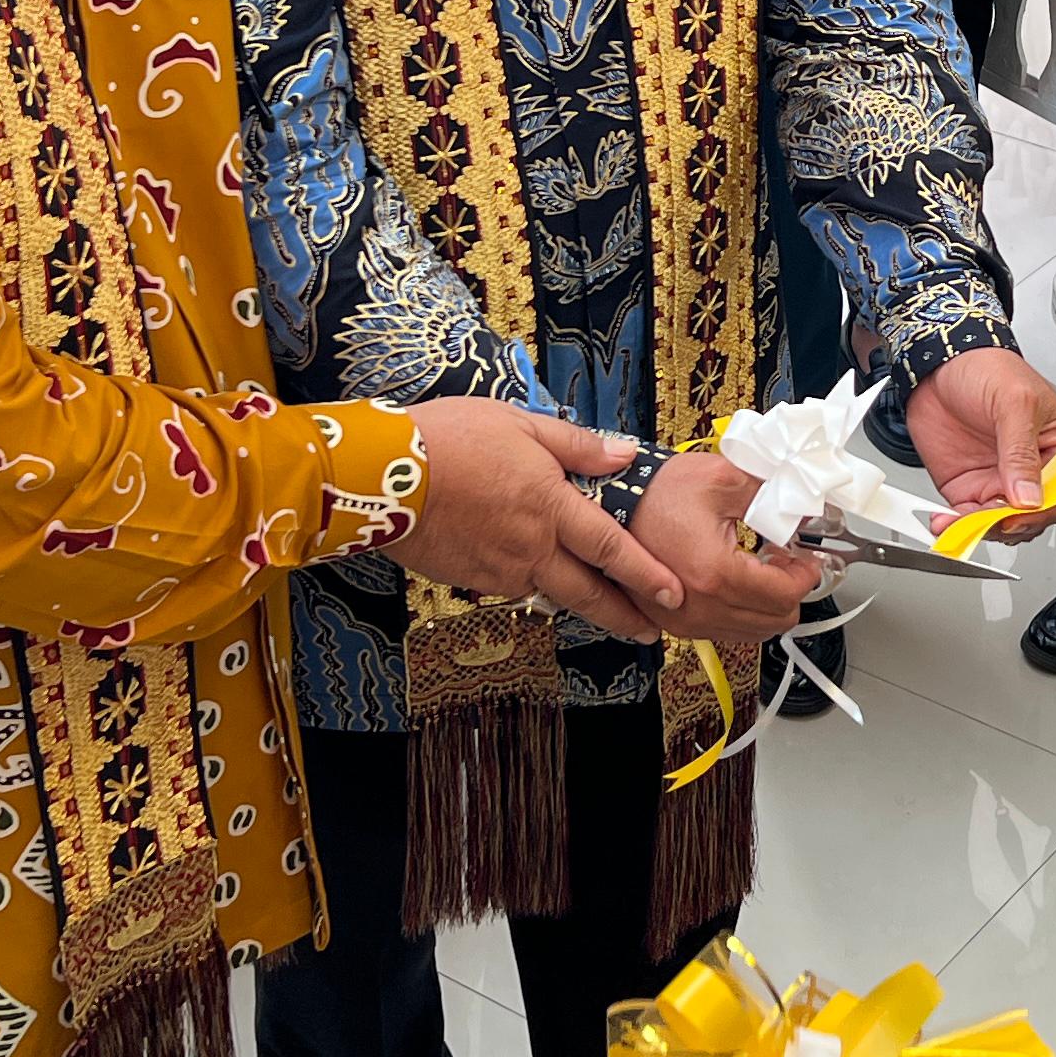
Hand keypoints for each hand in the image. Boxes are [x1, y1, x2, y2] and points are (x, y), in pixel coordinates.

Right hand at [389, 401, 685, 631]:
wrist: (380, 475)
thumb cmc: (450, 438)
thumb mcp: (519, 424)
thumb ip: (576, 446)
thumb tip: (623, 456)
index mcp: (550, 506)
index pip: (612, 549)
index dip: (647, 574)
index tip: (675, 595)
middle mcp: (531, 547)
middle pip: (588, 593)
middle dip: (625, 616)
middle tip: (651, 632)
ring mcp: (500, 570)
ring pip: (551, 593)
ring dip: (581, 603)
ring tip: (604, 608)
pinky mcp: (471, 579)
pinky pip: (513, 586)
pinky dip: (533, 584)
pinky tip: (535, 573)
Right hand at [624, 452, 822, 643]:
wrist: (610, 506)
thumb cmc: (656, 494)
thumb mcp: (723, 479)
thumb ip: (772, 496)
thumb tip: (803, 511)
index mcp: (715, 575)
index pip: (785, 595)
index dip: (806, 574)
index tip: (808, 557)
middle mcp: (698, 608)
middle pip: (776, 621)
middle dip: (790, 591)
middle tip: (788, 561)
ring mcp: (685, 622)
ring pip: (754, 633)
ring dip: (768, 604)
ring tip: (763, 569)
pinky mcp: (675, 624)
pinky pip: (727, 631)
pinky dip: (743, 612)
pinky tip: (739, 581)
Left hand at [901, 349, 1055, 534]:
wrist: (936, 365)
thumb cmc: (986, 368)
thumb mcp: (1013, 402)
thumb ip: (1020, 451)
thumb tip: (1030, 495)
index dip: (1049, 508)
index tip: (1027, 509)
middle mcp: (1031, 470)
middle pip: (1034, 516)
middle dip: (1013, 522)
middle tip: (993, 517)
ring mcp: (999, 482)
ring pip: (1001, 524)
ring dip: (982, 529)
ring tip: (963, 520)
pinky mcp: (969, 489)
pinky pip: (968, 519)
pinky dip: (957, 526)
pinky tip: (947, 521)